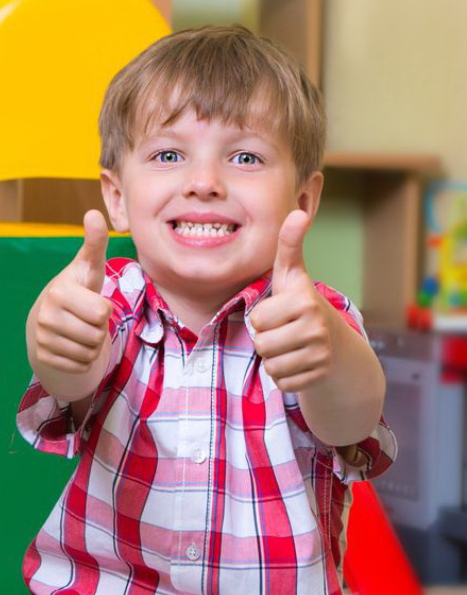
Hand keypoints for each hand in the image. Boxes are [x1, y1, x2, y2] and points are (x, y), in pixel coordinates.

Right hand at [30, 210, 111, 375]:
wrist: (48, 317)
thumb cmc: (77, 289)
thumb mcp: (88, 267)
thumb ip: (95, 242)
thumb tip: (94, 213)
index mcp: (59, 292)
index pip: (102, 313)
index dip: (104, 310)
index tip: (91, 302)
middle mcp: (45, 316)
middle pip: (97, 336)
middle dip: (99, 329)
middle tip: (87, 319)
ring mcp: (41, 338)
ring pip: (89, 353)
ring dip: (92, 346)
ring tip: (81, 331)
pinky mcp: (42, 357)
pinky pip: (79, 366)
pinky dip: (82, 360)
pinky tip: (73, 345)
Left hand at [250, 211, 335, 392]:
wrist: (338, 346)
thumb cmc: (303, 306)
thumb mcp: (293, 275)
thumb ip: (289, 246)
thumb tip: (297, 211)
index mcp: (304, 301)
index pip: (257, 320)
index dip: (262, 318)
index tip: (281, 311)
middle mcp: (316, 327)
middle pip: (261, 344)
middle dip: (266, 340)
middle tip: (285, 332)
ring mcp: (321, 354)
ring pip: (270, 365)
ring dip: (274, 359)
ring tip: (291, 346)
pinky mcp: (320, 376)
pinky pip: (282, 383)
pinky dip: (285, 377)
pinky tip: (299, 363)